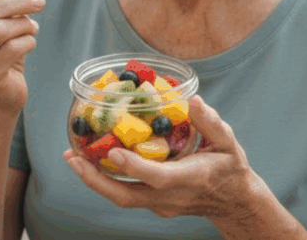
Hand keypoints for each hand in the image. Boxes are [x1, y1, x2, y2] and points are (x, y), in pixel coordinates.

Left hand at [63, 96, 262, 220]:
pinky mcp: (155, 204)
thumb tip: (193, 101)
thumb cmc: (230, 167)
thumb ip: (211, 123)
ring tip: (73, 158)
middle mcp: (171, 196)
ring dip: (95, 180)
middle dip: (96, 181)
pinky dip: (107, 180)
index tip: (112, 153)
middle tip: (72, 158)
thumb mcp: (228, 142)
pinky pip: (126, 194)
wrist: (234, 201)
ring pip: (122, 198)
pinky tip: (94, 161)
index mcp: (191, 179)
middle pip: (127, 197)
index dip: (134, 167)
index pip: (158, 178)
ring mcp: (161, 205)